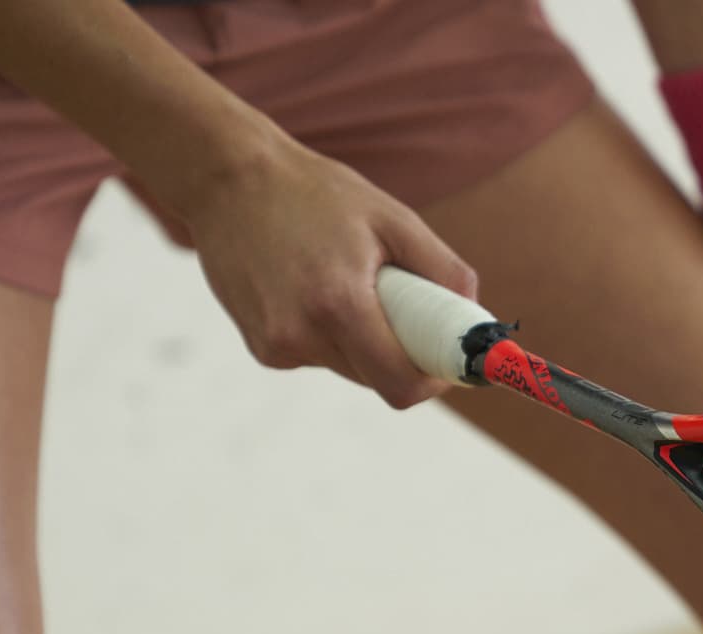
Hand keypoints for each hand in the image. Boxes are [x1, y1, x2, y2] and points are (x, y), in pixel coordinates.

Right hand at [168, 133, 477, 408]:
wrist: (226, 178)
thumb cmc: (315, 192)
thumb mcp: (392, 218)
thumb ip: (443, 270)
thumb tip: (476, 318)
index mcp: (339, 304)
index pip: (401, 385)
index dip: (432, 380)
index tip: (446, 360)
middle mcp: (301, 335)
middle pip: (378, 379)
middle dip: (399, 352)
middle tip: (400, 303)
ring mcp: (276, 346)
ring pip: (348, 368)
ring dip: (363, 340)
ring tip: (344, 279)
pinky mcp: (261, 348)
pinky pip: (317, 355)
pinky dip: (328, 333)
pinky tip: (309, 286)